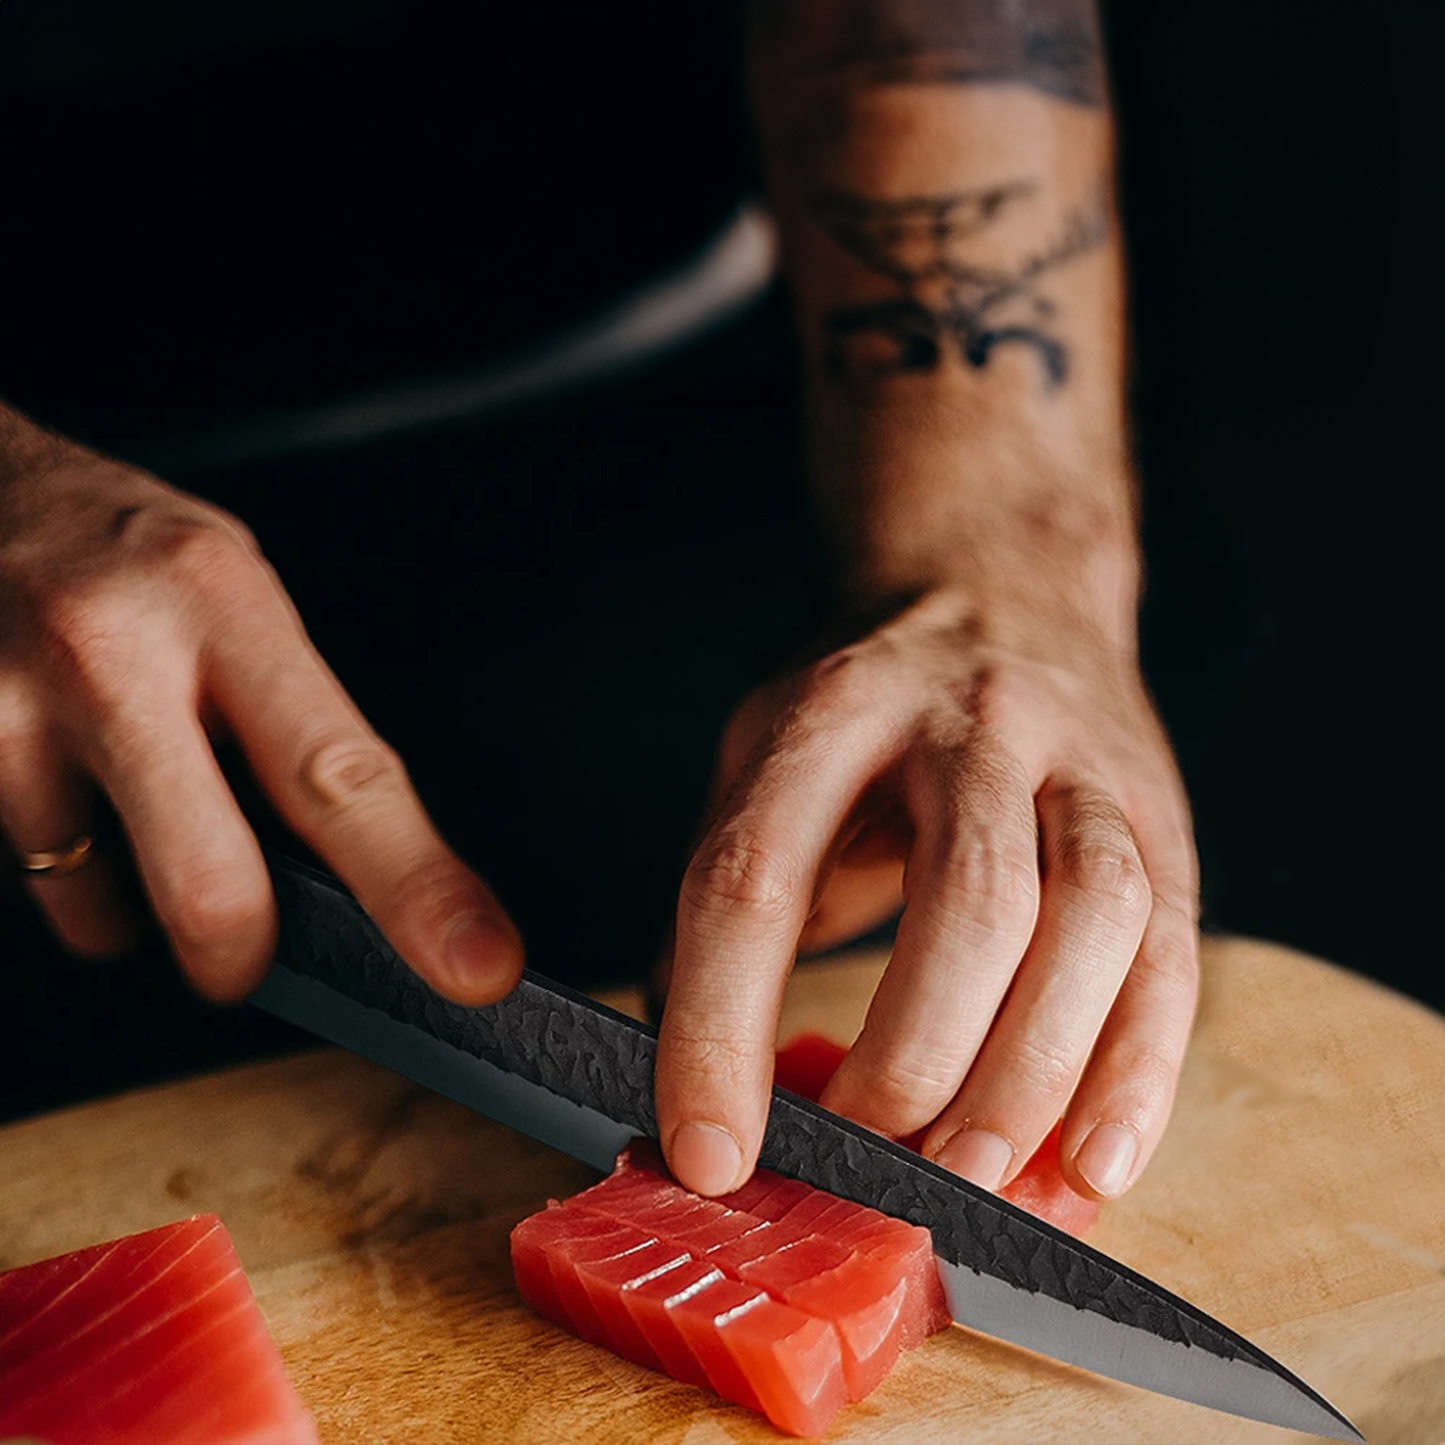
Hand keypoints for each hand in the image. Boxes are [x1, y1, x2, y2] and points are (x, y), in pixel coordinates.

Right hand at [0, 425, 521, 1002]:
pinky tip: (62, 786)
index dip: (417, 886)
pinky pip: (28, 879)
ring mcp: (6, 713)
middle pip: (214, 887)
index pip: (340, 777)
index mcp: (223, 606)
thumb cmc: (117, 547)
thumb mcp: (232, 593)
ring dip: (131, 899)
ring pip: (100, 908)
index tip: (476, 962)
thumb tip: (362, 869)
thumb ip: (288, 721)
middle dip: (242, 955)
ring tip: (124, 797)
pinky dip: (65, 865)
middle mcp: (111, 656)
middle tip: (248, 948)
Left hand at [655, 587, 1198, 1204]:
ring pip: (1094, 914)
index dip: (725, 1023)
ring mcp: (1082, 764)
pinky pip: (1169, 949)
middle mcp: (969, 724)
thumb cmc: (866, 705)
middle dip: (918, 1055)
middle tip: (868, 1165)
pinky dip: (1141, 1069)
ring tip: (976, 1178)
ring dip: (1037, 1069)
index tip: (709, 1151)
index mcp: (833, 712)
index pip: (761, 873)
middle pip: (969, 895)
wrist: (1003, 584)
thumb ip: (729, 904)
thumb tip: (693, 1081)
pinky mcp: (1161, 815)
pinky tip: (1093, 1161)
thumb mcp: (765, 759)